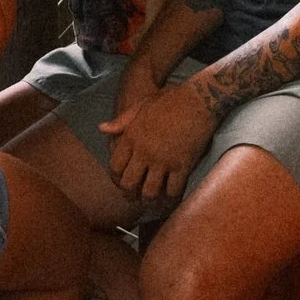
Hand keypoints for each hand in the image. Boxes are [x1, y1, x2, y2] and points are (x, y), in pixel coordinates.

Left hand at [101, 79, 216, 199]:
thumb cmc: (169, 99)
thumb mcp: (141, 106)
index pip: (115, 166)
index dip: (116, 178)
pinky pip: (173, 189)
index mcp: (131, 137)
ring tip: (153, 200)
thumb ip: (121, 121)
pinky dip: (172, 196)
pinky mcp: (182, 165)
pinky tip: (172, 195)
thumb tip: (101, 128)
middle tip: (136, 197)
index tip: (121, 182)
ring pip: (150, 191)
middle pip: (129, 184)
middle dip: (130, 194)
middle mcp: (144, 152)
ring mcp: (163, 160)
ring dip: (151, 199)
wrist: (198, 99)